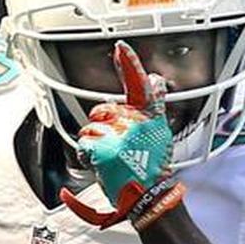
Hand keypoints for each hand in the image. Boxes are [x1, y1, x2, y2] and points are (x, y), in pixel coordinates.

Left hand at [60, 41, 180, 228]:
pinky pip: (84, 144)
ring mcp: (118, 135)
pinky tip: (101, 165)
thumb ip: (153, 105)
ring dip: (94, 144)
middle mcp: (135, 122)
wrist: (148, 196)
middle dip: (101, 126)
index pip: (140, 85)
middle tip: (115, 146)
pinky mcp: (103, 149)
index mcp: (148, 116)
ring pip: (90, 128)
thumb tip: (156, 79)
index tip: (121, 47)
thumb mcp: (160, 133)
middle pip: (102, 110)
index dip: (130, 64)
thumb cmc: (151, 168)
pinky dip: (87, 156)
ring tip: (111, 159)